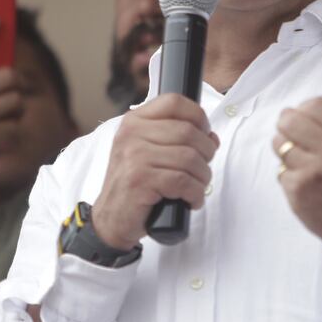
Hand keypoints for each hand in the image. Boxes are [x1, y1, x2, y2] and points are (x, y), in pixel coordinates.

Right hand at [91, 94, 218, 250]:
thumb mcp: (149, 153)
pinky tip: (190, 200)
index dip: (198, 116)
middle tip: (201, 170)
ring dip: (202, 177)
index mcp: (134, 121)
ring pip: (189, 158)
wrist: (110, 219)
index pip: (174, 102)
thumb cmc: (135, 185)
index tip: (204, 134)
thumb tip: (211, 137)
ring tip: (196, 188)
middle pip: (188, 131)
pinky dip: (194, 194)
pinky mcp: (141, 180)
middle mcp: (132, 134)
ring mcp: (135, 156)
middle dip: (206, 153)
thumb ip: (177, 139)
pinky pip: (183, 181)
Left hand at [272, 97, 321, 267]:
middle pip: (291, 120)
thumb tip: (292, 112)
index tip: (305, 118)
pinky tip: (303, 181)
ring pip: (279, 143)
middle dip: (286, 124)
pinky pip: (280, 169)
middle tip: (290, 132)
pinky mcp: (298, 190)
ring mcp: (313, 172)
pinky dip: (287, 173)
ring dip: (283, 148)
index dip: (305, 109)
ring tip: (300, 160)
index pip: (316, 104)